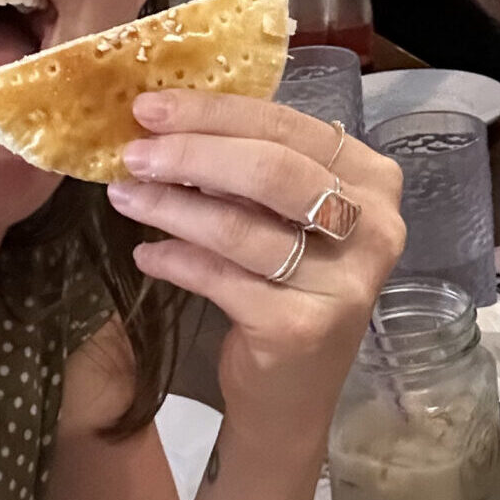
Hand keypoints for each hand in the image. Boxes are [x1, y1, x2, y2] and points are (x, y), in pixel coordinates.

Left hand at [107, 93, 405, 447]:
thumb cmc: (287, 286)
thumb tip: (168, 120)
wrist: (294, 392)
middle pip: (271, 171)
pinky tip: (146, 254)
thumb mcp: (287, 218)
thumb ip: (253, 169)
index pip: (290, 127)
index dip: (214, 112)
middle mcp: (374, 228)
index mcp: (374, 182)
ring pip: (240, 226)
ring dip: (171, 206)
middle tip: (132, 153)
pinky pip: (222, 278)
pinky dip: (176, 260)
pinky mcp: (302, 327)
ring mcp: (344, 282)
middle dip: (190, 153)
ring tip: (124, 196)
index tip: (149, 107)